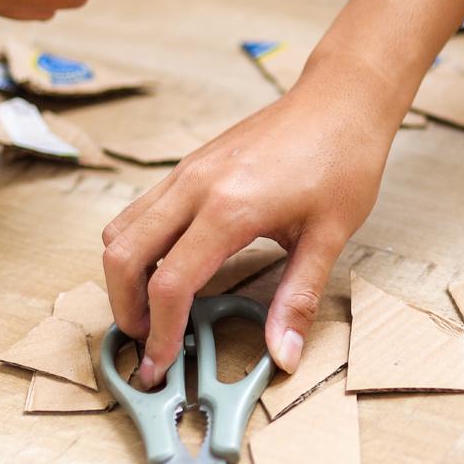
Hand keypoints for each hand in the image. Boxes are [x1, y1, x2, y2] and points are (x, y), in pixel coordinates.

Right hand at [102, 52, 397, 383]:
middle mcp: (195, 186)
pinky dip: (137, 245)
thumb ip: (297, 299)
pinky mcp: (190, 165)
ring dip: (124, 276)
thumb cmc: (342, 158)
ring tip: (152, 310)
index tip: (159, 364)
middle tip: (146, 341)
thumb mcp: (329, 236)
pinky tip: (170, 266)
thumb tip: (284, 354)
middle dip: (124, 307)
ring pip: (121, 228)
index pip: (170, 284)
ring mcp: (187, 171)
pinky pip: (141, 209)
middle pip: (122, 255)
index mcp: (229, 208)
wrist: (341, 99)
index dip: (159, 333)